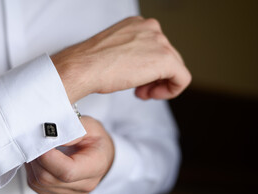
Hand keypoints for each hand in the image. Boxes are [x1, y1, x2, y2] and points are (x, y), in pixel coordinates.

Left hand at [25, 116, 113, 193]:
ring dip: (32, 164)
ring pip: (39, 184)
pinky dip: (32, 172)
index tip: (39, 140)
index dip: (47, 157)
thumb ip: (70, 128)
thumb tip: (49, 134)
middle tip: (34, 140)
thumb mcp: (88, 125)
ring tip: (36, 147)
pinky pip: (37, 188)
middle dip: (35, 157)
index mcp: (96, 166)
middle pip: (48, 179)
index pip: (67, 171)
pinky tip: (38, 160)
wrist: (100, 154)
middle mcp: (85, 185)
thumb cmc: (95, 139)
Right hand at [51, 16, 190, 101]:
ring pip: (175, 68)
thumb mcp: (114, 51)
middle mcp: (151, 28)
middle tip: (139, 90)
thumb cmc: (91, 63)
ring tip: (142, 93)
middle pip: (167, 57)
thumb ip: (132, 53)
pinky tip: (152, 95)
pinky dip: (171, 91)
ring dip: (159, 84)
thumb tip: (140, 66)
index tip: (136, 79)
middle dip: (154, 77)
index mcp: (138, 24)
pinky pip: (182, 78)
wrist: (84, 67)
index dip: (148, 68)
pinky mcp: (165, 60)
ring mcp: (160, 42)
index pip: (156, 47)